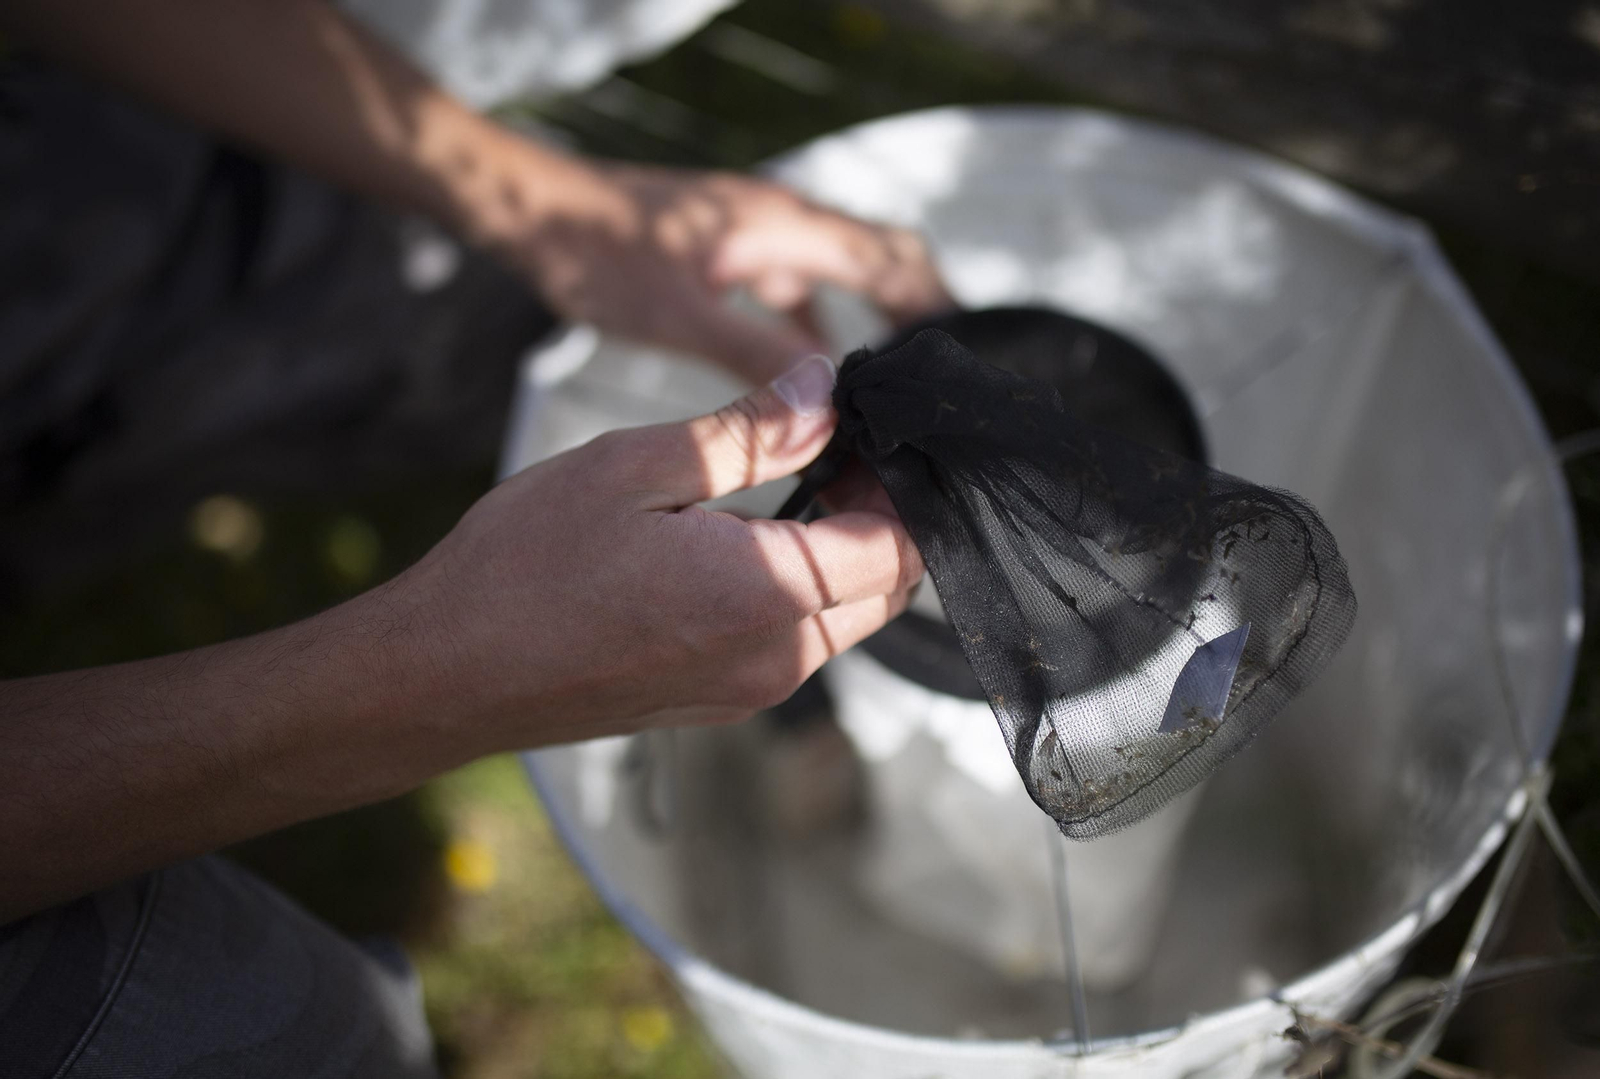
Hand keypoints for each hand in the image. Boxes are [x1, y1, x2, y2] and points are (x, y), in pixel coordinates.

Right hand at [394, 354, 924, 751]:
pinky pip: (796, 643)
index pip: (902, 545)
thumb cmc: (524, 569)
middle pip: (887, 588)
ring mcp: (749, 690)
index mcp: (769, 595)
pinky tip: (744, 539)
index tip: (868, 428)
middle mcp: (777, 659)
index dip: (904, 480)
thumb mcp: (636, 467)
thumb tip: (822, 389)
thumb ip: (746, 432)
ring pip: (846, 618)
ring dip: (842, 553)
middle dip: (884, 517)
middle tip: (834, 446)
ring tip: (787, 483)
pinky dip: (800, 589)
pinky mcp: (717, 702)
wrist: (446, 674)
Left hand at [474, 145, 953, 382]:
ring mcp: (755, 231)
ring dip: (869, 318)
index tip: (966, 358)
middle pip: (879, 256)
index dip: (935, 305)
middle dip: (917, 310)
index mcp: (781, 226)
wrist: (527, 208)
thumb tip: (826, 401)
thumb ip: (753, 356)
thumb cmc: (594, 250)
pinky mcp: (729, 248)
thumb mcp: (679, 316)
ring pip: (838, 271)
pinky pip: (796, 283)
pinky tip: (811, 377)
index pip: (889, 259)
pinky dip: (818, 323)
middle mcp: (779, 219)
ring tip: (892, 386)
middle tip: (940, 379)